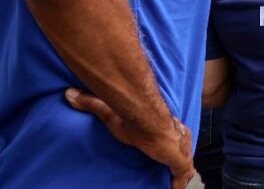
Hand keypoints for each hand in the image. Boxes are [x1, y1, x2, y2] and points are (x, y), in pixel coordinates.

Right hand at [66, 88, 194, 187]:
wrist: (150, 121)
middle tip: (167, 171)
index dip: (170, 145)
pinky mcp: (181, 161)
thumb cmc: (134, 118)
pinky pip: (183, 175)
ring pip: (184, 166)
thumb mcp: (111, 114)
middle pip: (183, 151)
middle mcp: (180, 137)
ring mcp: (183, 150)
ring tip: (171, 183)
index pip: (173, 136)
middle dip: (176, 161)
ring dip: (179, 174)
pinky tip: (173, 188)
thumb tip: (70, 94)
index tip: (164, 152)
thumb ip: (93, 104)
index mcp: (168, 126)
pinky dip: (178, 183)